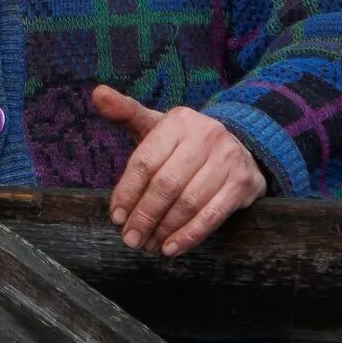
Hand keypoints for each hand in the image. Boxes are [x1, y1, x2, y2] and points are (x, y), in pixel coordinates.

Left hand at [93, 84, 267, 256]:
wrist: (239, 147)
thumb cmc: (184, 143)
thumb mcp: (156, 126)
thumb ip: (126, 113)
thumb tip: (98, 94)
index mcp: (179, 121)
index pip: (145, 161)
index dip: (127, 191)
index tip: (116, 216)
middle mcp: (206, 135)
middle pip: (166, 184)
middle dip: (145, 216)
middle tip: (130, 238)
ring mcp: (228, 159)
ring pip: (189, 202)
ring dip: (165, 229)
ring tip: (148, 246)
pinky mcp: (243, 183)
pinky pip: (213, 215)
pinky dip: (190, 236)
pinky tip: (172, 248)